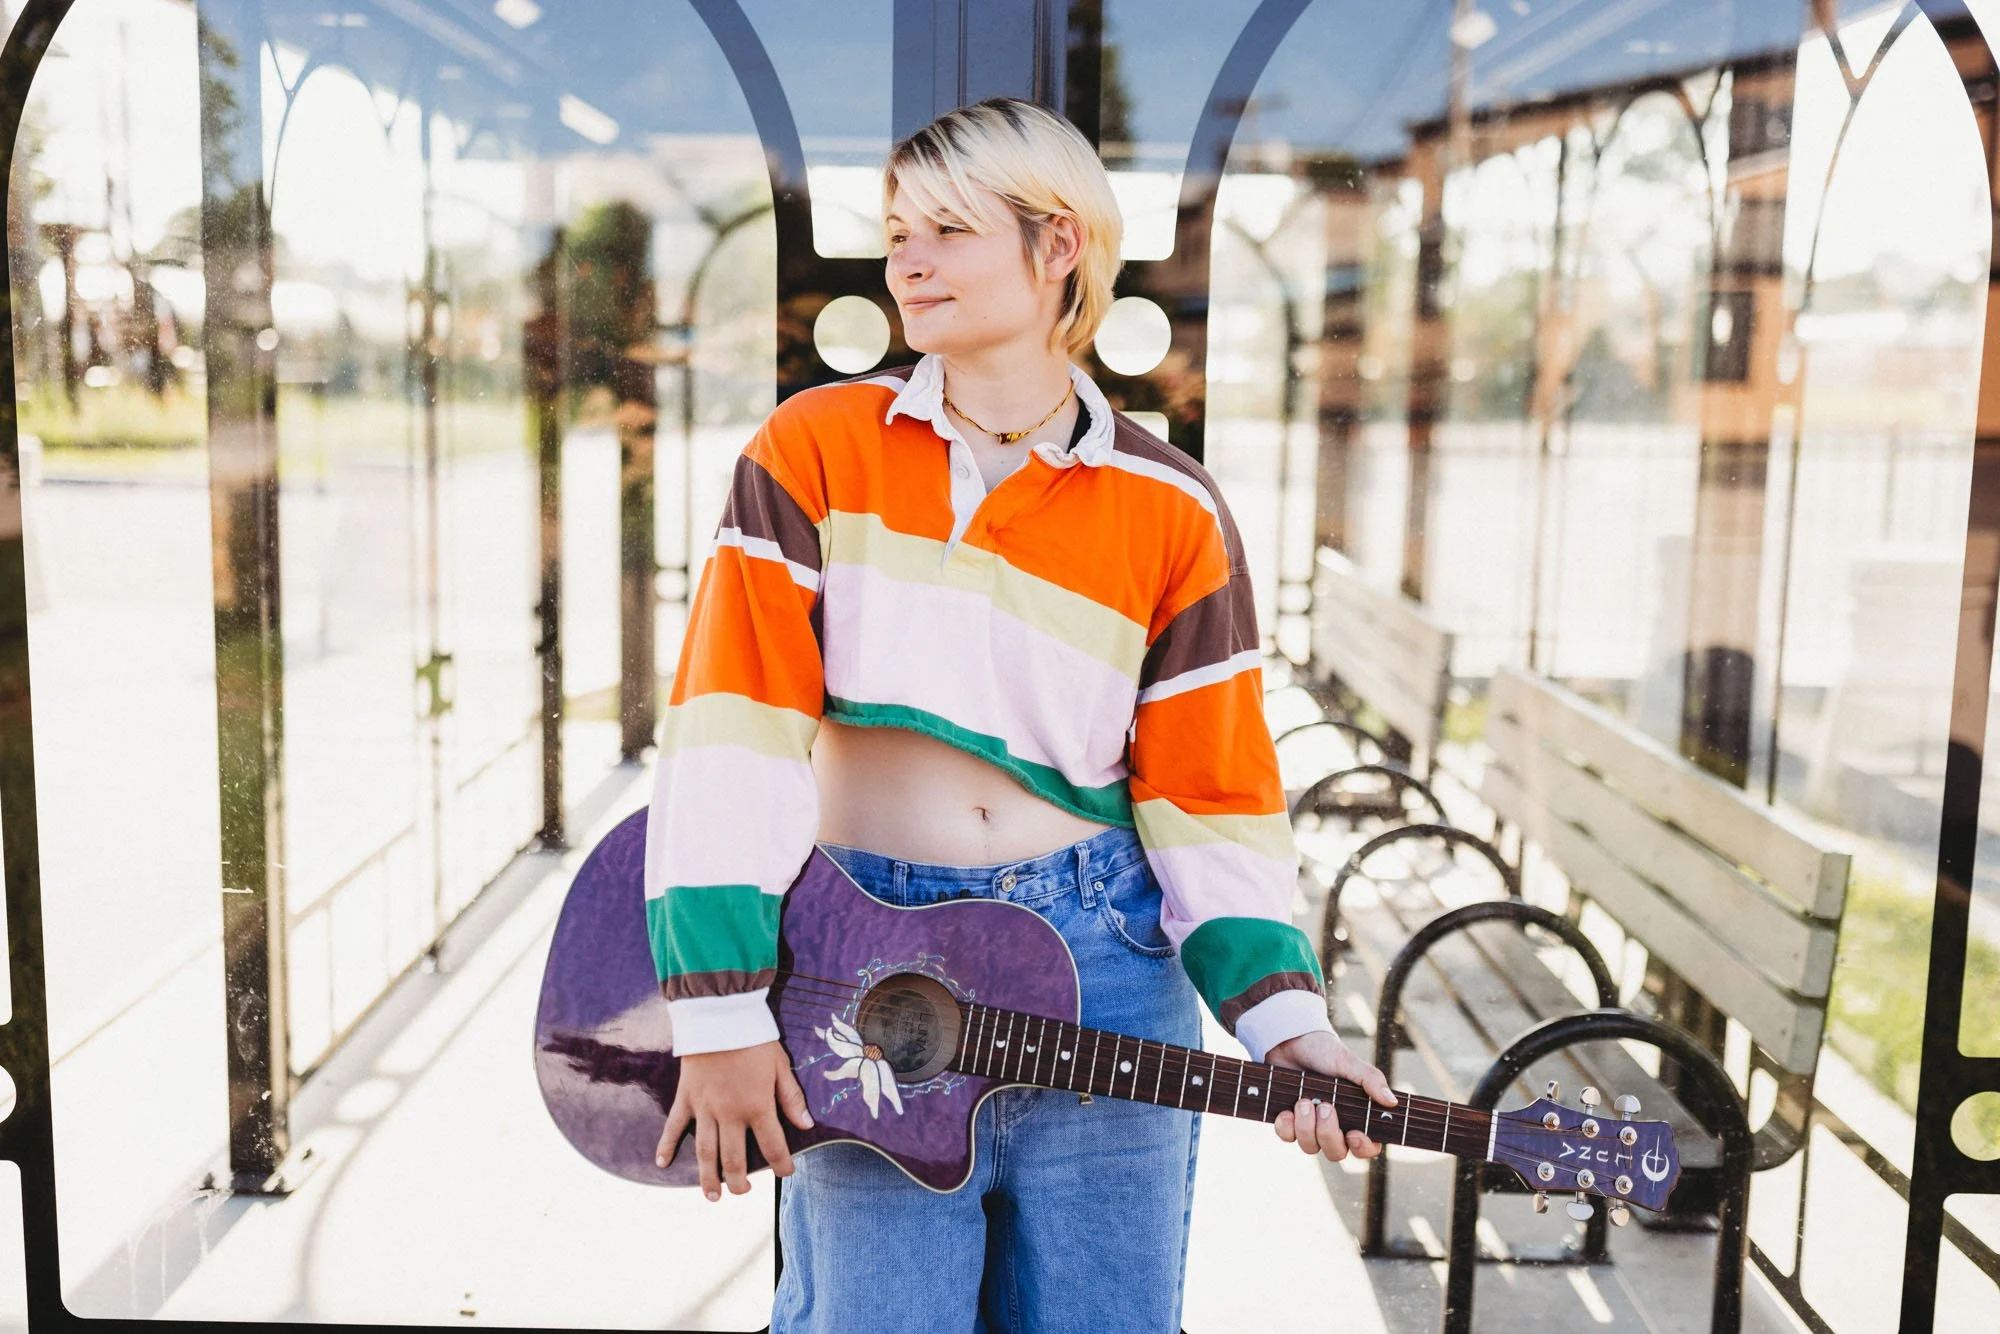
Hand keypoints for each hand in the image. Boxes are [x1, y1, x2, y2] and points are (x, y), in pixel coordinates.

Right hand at [657, 1041, 813, 1200]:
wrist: (719, 1015)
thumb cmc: (754, 1038)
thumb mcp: (781, 1065)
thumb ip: (791, 1098)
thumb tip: (807, 1125)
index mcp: (757, 1106)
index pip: (773, 1146)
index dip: (782, 1164)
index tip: (786, 1173)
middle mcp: (730, 1114)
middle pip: (734, 1159)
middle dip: (740, 1181)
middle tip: (742, 1192)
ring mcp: (705, 1108)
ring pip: (705, 1151)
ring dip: (708, 1177)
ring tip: (712, 1196)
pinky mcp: (686, 1097)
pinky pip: (674, 1126)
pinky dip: (666, 1145)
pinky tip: (662, 1163)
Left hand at [1264, 1029, 1397, 1162]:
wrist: (1292, 1041)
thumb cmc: (1325, 1052)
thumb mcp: (1349, 1062)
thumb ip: (1370, 1080)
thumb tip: (1392, 1101)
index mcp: (1355, 1116)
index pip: (1367, 1147)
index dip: (1363, 1148)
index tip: (1354, 1134)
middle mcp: (1334, 1127)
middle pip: (1337, 1152)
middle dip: (1328, 1133)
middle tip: (1325, 1106)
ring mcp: (1310, 1127)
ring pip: (1310, 1147)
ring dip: (1306, 1127)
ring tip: (1303, 1101)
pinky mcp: (1288, 1122)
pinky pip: (1287, 1137)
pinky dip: (1286, 1126)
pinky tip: (1287, 1111)